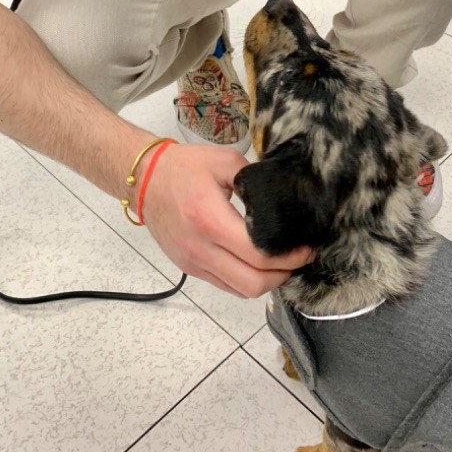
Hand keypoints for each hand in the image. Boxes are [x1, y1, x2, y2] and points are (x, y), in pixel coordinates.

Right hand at [140, 143, 311, 296]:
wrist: (145, 180)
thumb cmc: (183, 167)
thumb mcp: (224, 162)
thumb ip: (255, 180)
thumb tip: (283, 196)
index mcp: (211, 220)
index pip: (258, 255)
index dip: (290, 257)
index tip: (306, 248)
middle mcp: (201, 248)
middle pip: (253, 283)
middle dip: (283, 275)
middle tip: (298, 258)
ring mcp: (193, 262)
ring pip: (240, 290)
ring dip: (266, 282)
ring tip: (281, 262)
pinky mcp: (189, 267)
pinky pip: (225, 285)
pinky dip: (245, 280)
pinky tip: (256, 264)